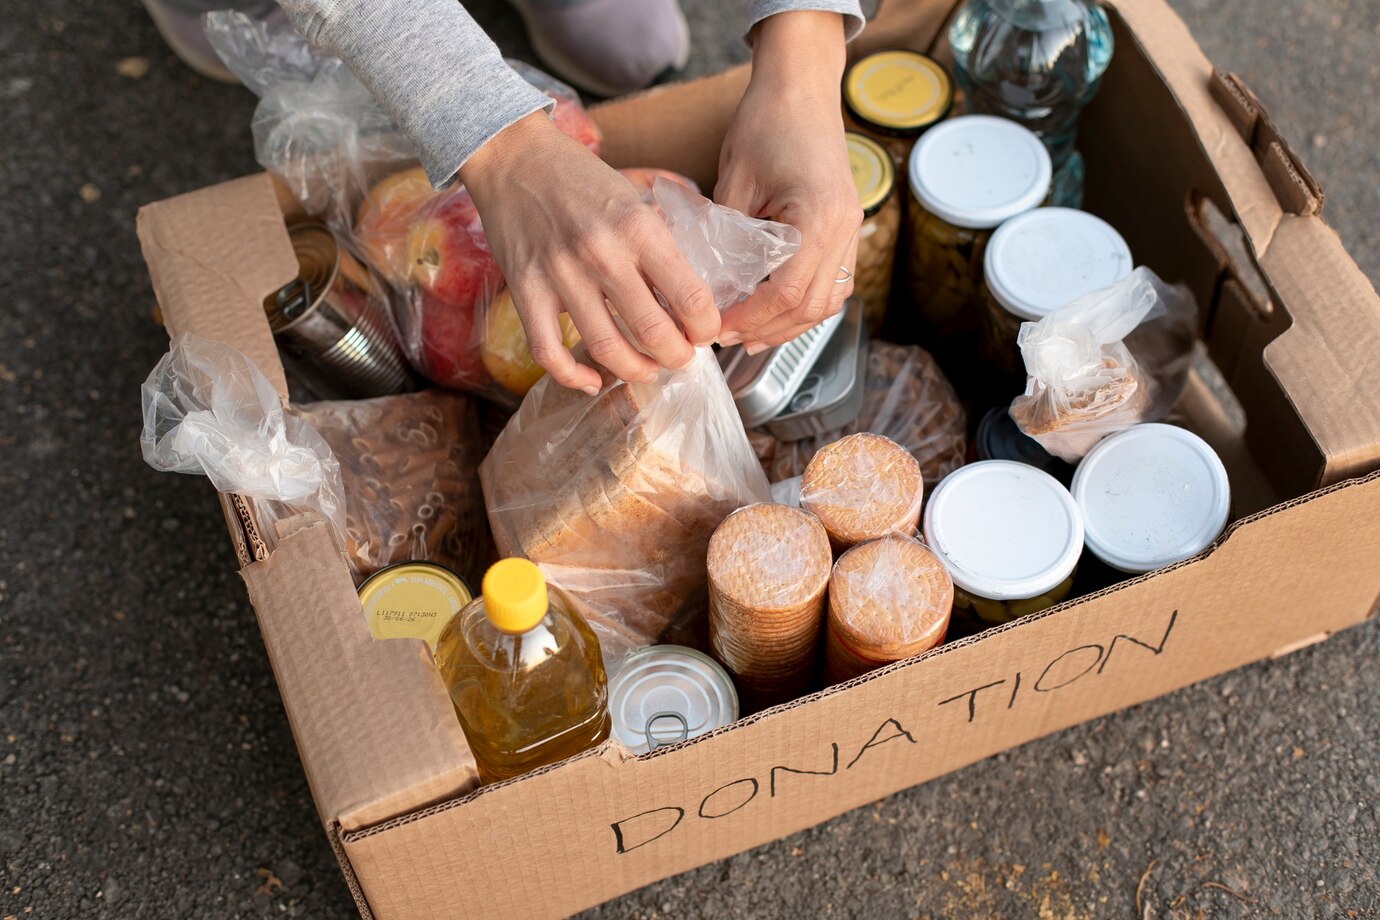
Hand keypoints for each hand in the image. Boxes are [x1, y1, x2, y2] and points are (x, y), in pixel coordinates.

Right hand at [461, 112, 717, 392]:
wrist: (512, 156)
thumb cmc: (579, 177)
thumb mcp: (634, 196)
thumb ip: (660, 241)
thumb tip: (692, 291)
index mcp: (638, 226)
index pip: (691, 296)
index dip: (707, 327)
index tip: (705, 331)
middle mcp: (601, 252)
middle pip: (652, 332)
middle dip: (676, 357)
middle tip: (681, 357)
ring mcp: (559, 274)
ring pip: (605, 348)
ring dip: (635, 371)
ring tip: (647, 370)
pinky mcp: (525, 290)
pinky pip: (548, 351)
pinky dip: (573, 378)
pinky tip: (592, 382)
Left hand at [714, 12, 859, 351]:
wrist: (801, 87)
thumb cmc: (767, 122)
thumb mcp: (734, 181)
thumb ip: (727, 237)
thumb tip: (710, 286)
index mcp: (818, 215)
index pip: (787, 291)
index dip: (751, 318)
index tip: (718, 328)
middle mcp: (844, 227)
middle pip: (813, 305)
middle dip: (769, 330)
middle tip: (729, 339)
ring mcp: (851, 229)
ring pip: (829, 300)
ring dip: (790, 324)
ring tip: (751, 336)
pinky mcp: (846, 228)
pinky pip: (833, 282)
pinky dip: (806, 304)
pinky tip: (776, 311)